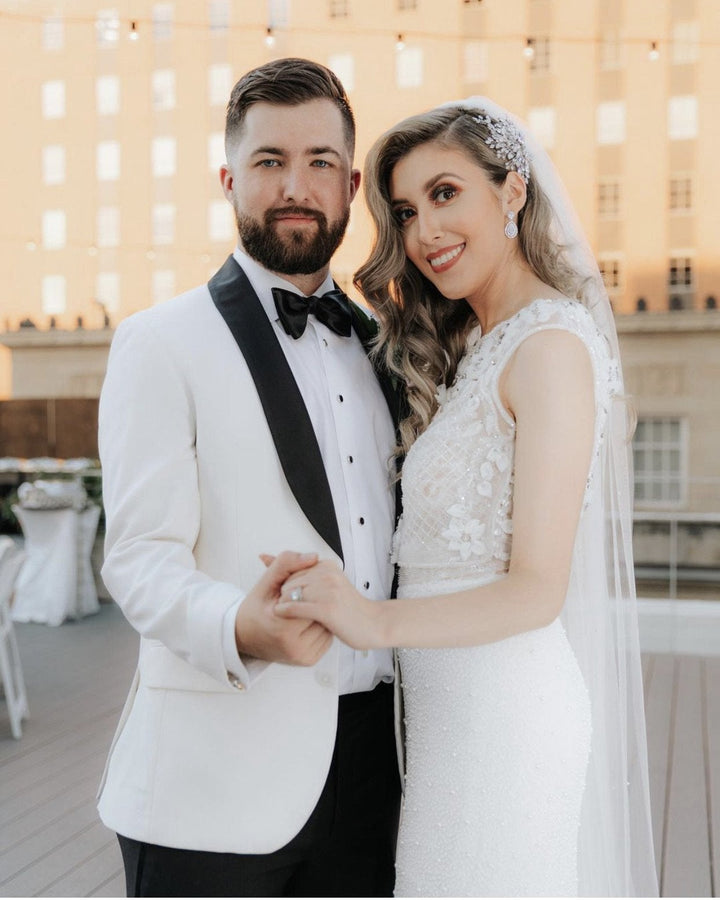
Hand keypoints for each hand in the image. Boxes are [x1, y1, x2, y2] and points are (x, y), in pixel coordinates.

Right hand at [235, 551, 332, 665]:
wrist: (244, 636)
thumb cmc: (255, 608)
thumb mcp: (265, 582)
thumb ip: (287, 563)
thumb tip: (314, 557)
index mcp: (282, 627)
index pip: (312, 600)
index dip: (309, 589)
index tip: (301, 586)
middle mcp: (294, 647)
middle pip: (322, 614)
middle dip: (316, 601)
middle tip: (303, 597)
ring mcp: (303, 656)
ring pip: (327, 626)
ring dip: (320, 614)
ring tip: (305, 609)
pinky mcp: (309, 660)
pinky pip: (326, 637)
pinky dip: (321, 627)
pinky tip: (307, 621)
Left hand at [274, 560, 384, 650]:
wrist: (375, 624)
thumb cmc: (349, 608)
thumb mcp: (327, 584)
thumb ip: (302, 572)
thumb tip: (265, 557)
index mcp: (327, 566)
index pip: (292, 569)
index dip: (283, 583)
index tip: (279, 593)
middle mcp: (327, 574)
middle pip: (288, 580)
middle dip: (282, 594)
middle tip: (283, 607)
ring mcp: (328, 590)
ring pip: (290, 592)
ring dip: (283, 604)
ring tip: (284, 615)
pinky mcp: (327, 608)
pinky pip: (296, 607)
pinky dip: (285, 611)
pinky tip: (280, 615)